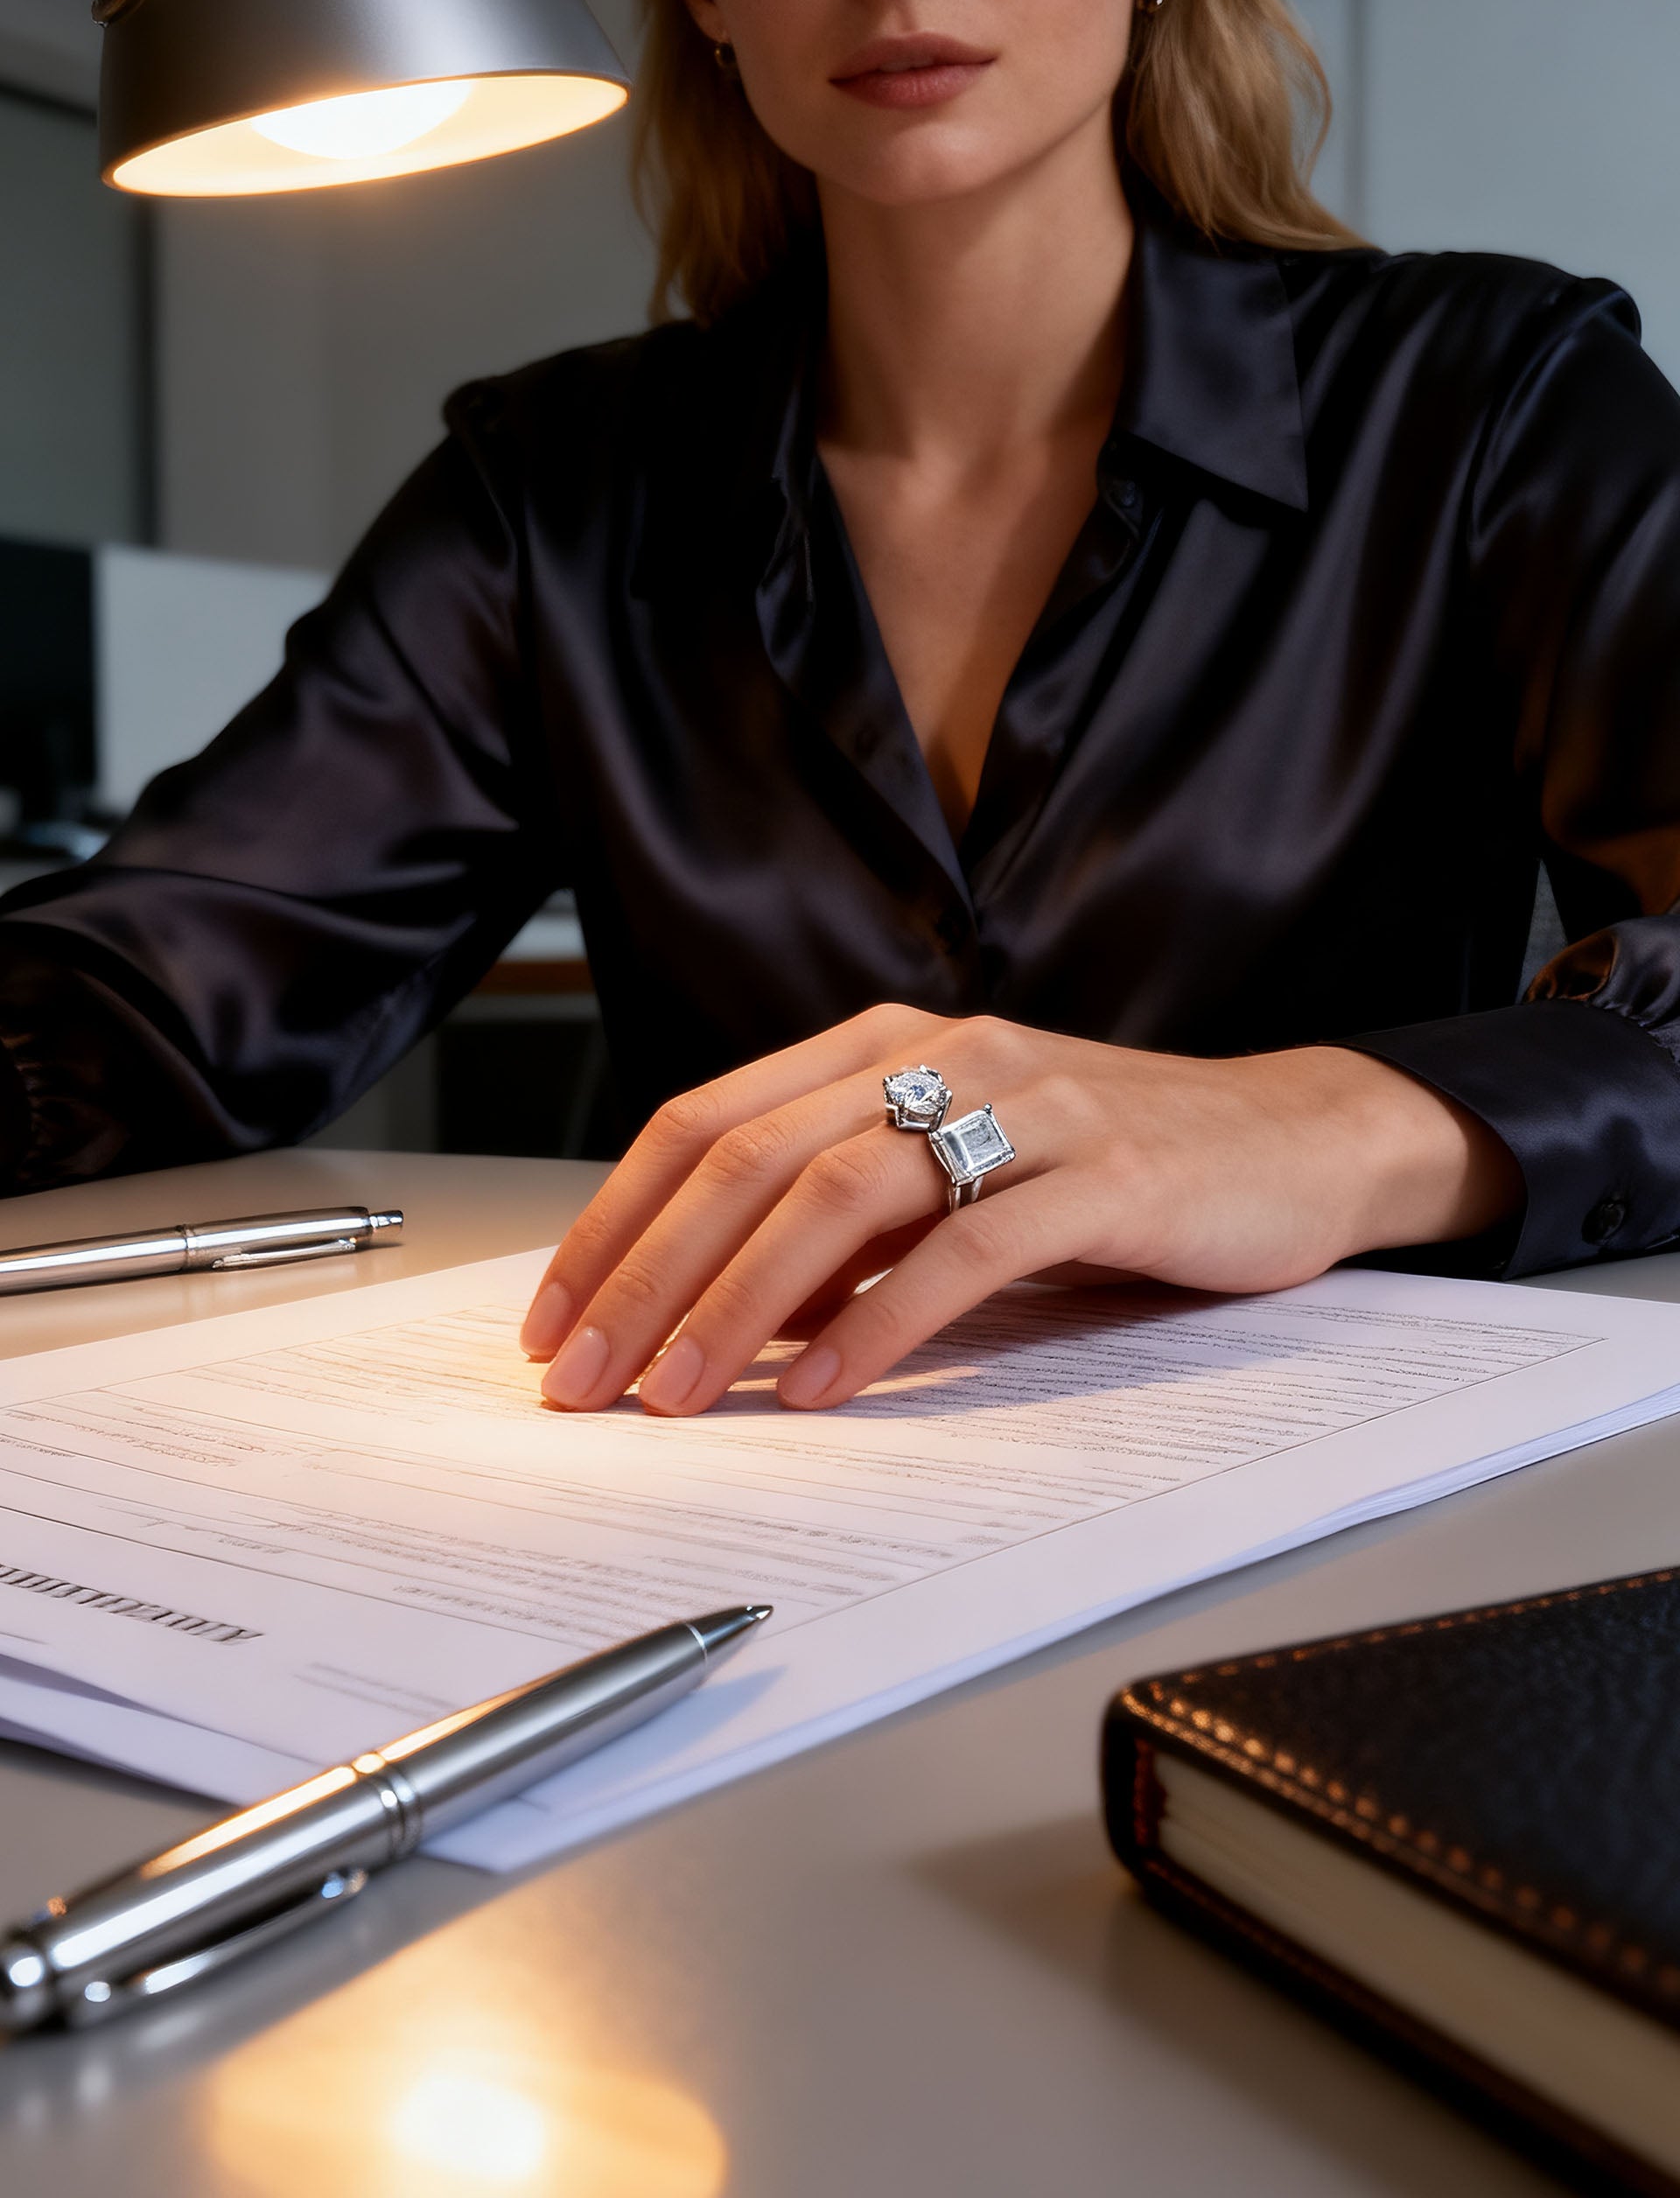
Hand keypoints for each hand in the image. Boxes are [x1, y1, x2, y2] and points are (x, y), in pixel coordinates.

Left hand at [519, 1005, 1522, 1416]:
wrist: (1292, 1141)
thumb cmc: (1108, 1165)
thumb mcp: (954, 1176)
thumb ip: (847, 1225)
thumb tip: (720, 1311)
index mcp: (886, 1041)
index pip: (705, 1119)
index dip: (615, 1220)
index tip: (555, 1318)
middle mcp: (942, 1051)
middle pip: (750, 1157)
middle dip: (647, 1275)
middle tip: (583, 1379)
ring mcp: (1027, 1104)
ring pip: (840, 1192)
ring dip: (737, 1302)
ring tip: (677, 1393)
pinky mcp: (1106, 1173)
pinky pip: (966, 1248)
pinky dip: (878, 1324)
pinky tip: (819, 1387)